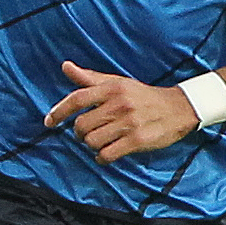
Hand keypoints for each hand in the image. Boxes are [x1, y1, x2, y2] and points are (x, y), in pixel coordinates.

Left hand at [43, 61, 199, 163]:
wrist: (177, 108)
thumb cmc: (142, 95)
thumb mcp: (117, 82)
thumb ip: (90, 77)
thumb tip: (65, 66)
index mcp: (112, 88)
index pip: (78, 98)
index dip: (59, 111)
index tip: (48, 122)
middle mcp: (119, 103)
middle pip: (82, 125)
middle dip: (81, 133)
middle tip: (89, 132)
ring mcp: (129, 123)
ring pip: (93, 142)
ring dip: (92, 145)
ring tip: (101, 141)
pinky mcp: (138, 140)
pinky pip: (107, 154)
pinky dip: (102, 157)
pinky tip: (107, 153)